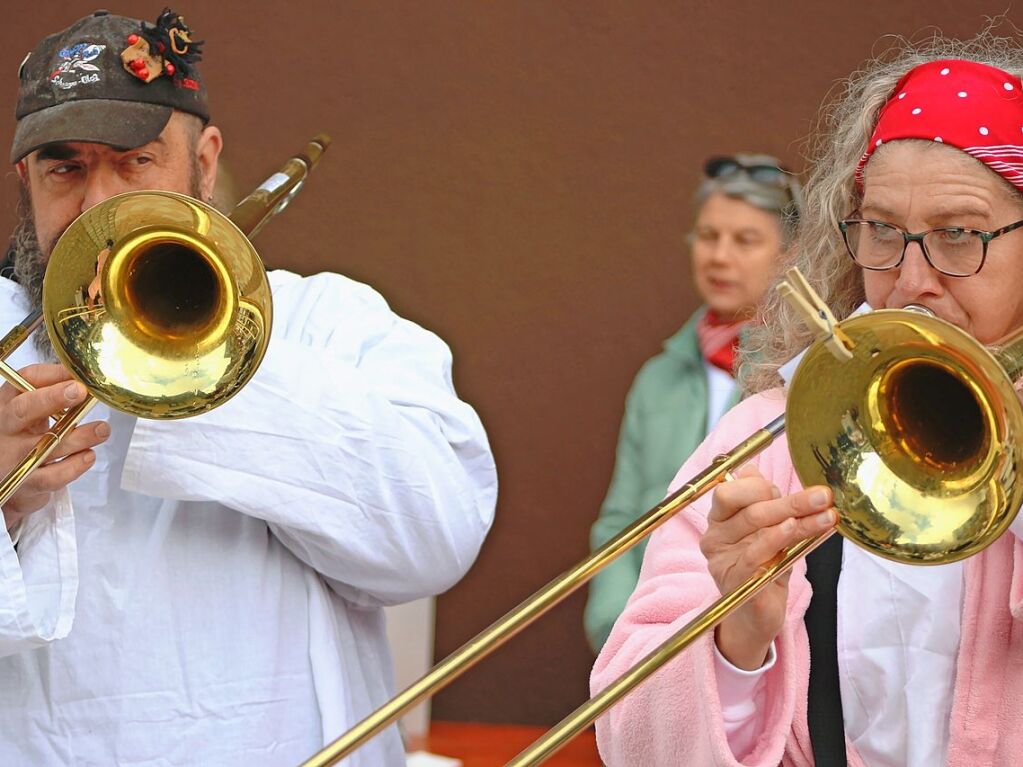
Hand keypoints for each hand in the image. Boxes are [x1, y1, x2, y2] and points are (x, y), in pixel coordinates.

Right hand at [0, 364, 109, 531]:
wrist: (9, 479)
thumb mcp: (34, 411)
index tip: (79, 377)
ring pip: (43, 445)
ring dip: (78, 436)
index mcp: (7, 404)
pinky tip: (89, 455)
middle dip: (52, 398)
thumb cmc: (27, 436)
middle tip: (80, 391)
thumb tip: (88, 379)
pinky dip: (74, 466)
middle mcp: (4, 428)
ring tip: (102, 429)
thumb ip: (56, 395)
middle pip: (23, 409)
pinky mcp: (23, 484)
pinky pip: (50, 477)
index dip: (52, 376)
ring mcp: (10, 457)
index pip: (24, 381)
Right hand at [699, 464, 836, 669]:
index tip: (786, 489)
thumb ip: (764, 503)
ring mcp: (721, 560)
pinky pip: (756, 554)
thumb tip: (754, 470)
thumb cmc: (765, 569)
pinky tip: (796, 529)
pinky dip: (777, 539)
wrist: (757, 617)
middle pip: (750, 509)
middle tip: (824, 495)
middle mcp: (713, 537)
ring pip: (757, 528)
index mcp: (719, 520)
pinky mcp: (734, 582)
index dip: (758, 487)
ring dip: (797, 517)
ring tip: (827, 514)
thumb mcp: (768, 532)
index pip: (728, 491)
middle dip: (792, 500)